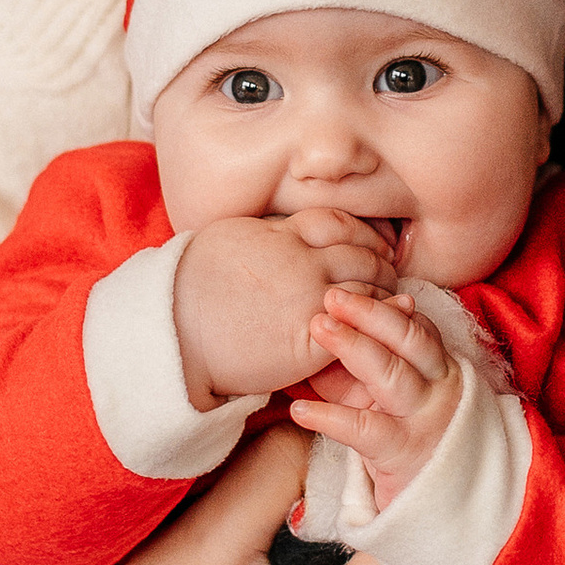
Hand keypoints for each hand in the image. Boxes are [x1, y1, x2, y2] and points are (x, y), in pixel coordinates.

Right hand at [174, 210, 395, 408]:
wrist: (175, 333)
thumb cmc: (190, 288)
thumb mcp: (229, 238)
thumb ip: (266, 232)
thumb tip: (281, 229)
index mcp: (281, 235)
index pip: (340, 224)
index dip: (363, 234)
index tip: (372, 244)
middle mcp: (303, 262)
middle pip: (362, 255)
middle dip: (382, 264)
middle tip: (388, 274)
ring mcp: (310, 300)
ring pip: (369, 289)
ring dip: (384, 294)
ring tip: (389, 302)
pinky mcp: (311, 340)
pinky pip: (359, 327)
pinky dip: (378, 324)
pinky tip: (385, 327)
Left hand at [290, 286, 461, 506]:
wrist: (439, 502)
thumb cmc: (404, 437)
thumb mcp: (384, 395)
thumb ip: (356, 365)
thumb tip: (315, 328)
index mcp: (437, 365)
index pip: (413, 324)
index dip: (380, 302)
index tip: (344, 281)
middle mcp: (438, 386)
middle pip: (410, 338)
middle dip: (370, 313)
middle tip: (329, 295)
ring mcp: (425, 419)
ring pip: (393, 375)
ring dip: (355, 347)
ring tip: (319, 328)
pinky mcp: (404, 454)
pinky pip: (365, 430)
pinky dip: (329, 417)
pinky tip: (299, 409)